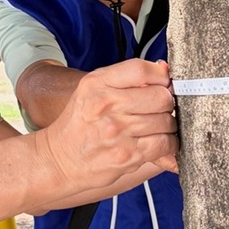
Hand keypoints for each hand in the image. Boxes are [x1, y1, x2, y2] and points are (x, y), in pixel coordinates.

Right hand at [38, 59, 177, 190]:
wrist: (59, 159)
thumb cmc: (79, 124)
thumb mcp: (92, 90)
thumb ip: (126, 78)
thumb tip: (164, 70)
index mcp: (97, 83)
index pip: (141, 69)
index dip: (161, 76)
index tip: (163, 83)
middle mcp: (106, 105)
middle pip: (160, 96)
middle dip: (166, 102)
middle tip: (160, 108)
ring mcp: (117, 131)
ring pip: (166, 121)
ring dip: (168, 125)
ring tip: (156, 127)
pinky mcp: (127, 155)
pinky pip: (165, 144)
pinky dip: (169, 144)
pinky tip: (158, 142)